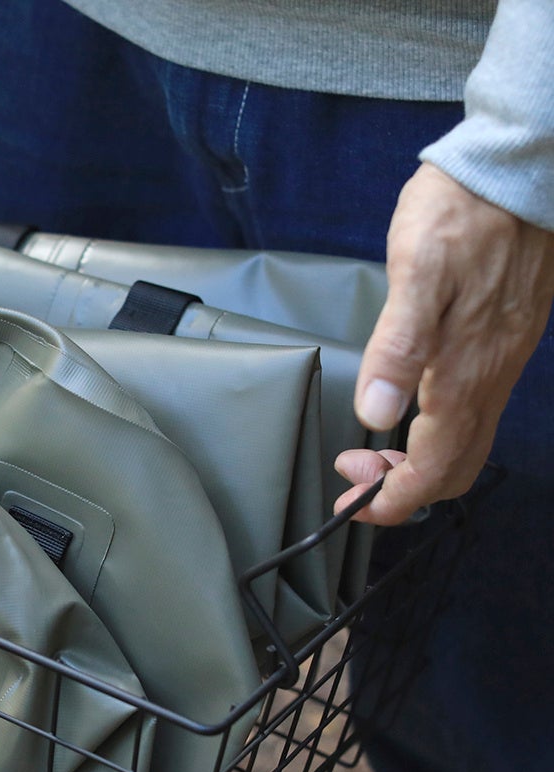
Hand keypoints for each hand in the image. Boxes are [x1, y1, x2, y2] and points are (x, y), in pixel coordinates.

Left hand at [334, 163, 553, 525]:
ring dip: (417, 464)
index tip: (352, 504)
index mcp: (465, 371)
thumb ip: (398, 346)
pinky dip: (437, 435)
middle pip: (455, 468)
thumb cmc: (461, 213)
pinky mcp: (503, 343)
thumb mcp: (417, 272)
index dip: (393, 499)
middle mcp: (489, 376)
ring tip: (371, 452)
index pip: (435, 466)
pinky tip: (408, 414)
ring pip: (467, 444)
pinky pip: (474, 413)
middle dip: (402, 490)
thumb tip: (378, 413)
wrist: (518, 167)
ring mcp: (500, 361)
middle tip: (354, 478)